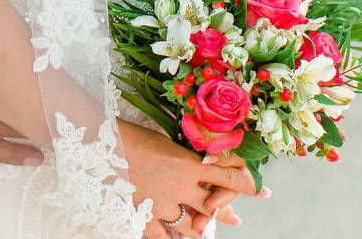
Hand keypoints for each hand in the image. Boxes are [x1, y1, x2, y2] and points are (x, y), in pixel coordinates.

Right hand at [117, 120, 263, 238]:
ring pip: (192, 226)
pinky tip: (175, 237)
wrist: (101, 143)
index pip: (229, 178)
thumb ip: (184, 156)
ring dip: (201, 228)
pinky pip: (162, 235)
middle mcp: (182, 188)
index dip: (248, 184)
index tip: (261, 189)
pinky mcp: (143, 214)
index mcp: (190, 164)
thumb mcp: (165, 141)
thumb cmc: (131, 134)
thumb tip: (197, 163)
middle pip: (214, 207)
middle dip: (226, 213)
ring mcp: (163, 205)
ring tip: (206, 231)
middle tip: (235, 219)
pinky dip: (169, 236)